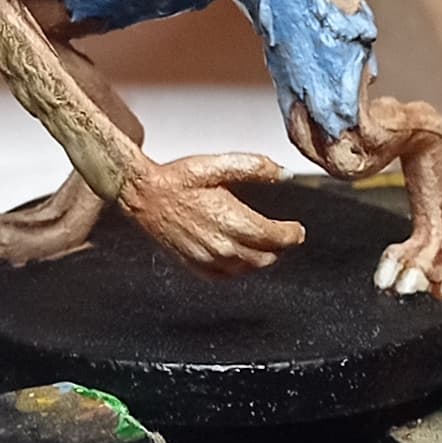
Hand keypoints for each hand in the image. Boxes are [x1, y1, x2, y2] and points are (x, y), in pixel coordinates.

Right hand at [123, 149, 302, 276]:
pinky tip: (239, 258)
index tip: (297, 230)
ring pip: (247, 270)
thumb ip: (255, 168)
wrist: (143, 194)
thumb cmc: (177, 179)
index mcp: (231, 220)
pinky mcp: (193, 265)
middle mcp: (221, 245)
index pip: (276, 237)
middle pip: (265, 257)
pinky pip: (225, 277)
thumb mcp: (218, 165)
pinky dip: (238, 270)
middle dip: (279, 248)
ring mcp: (207, 259)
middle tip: (283, 237)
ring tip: (265, 246)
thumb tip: (284, 173)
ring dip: (261, 259)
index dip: (292, 235)